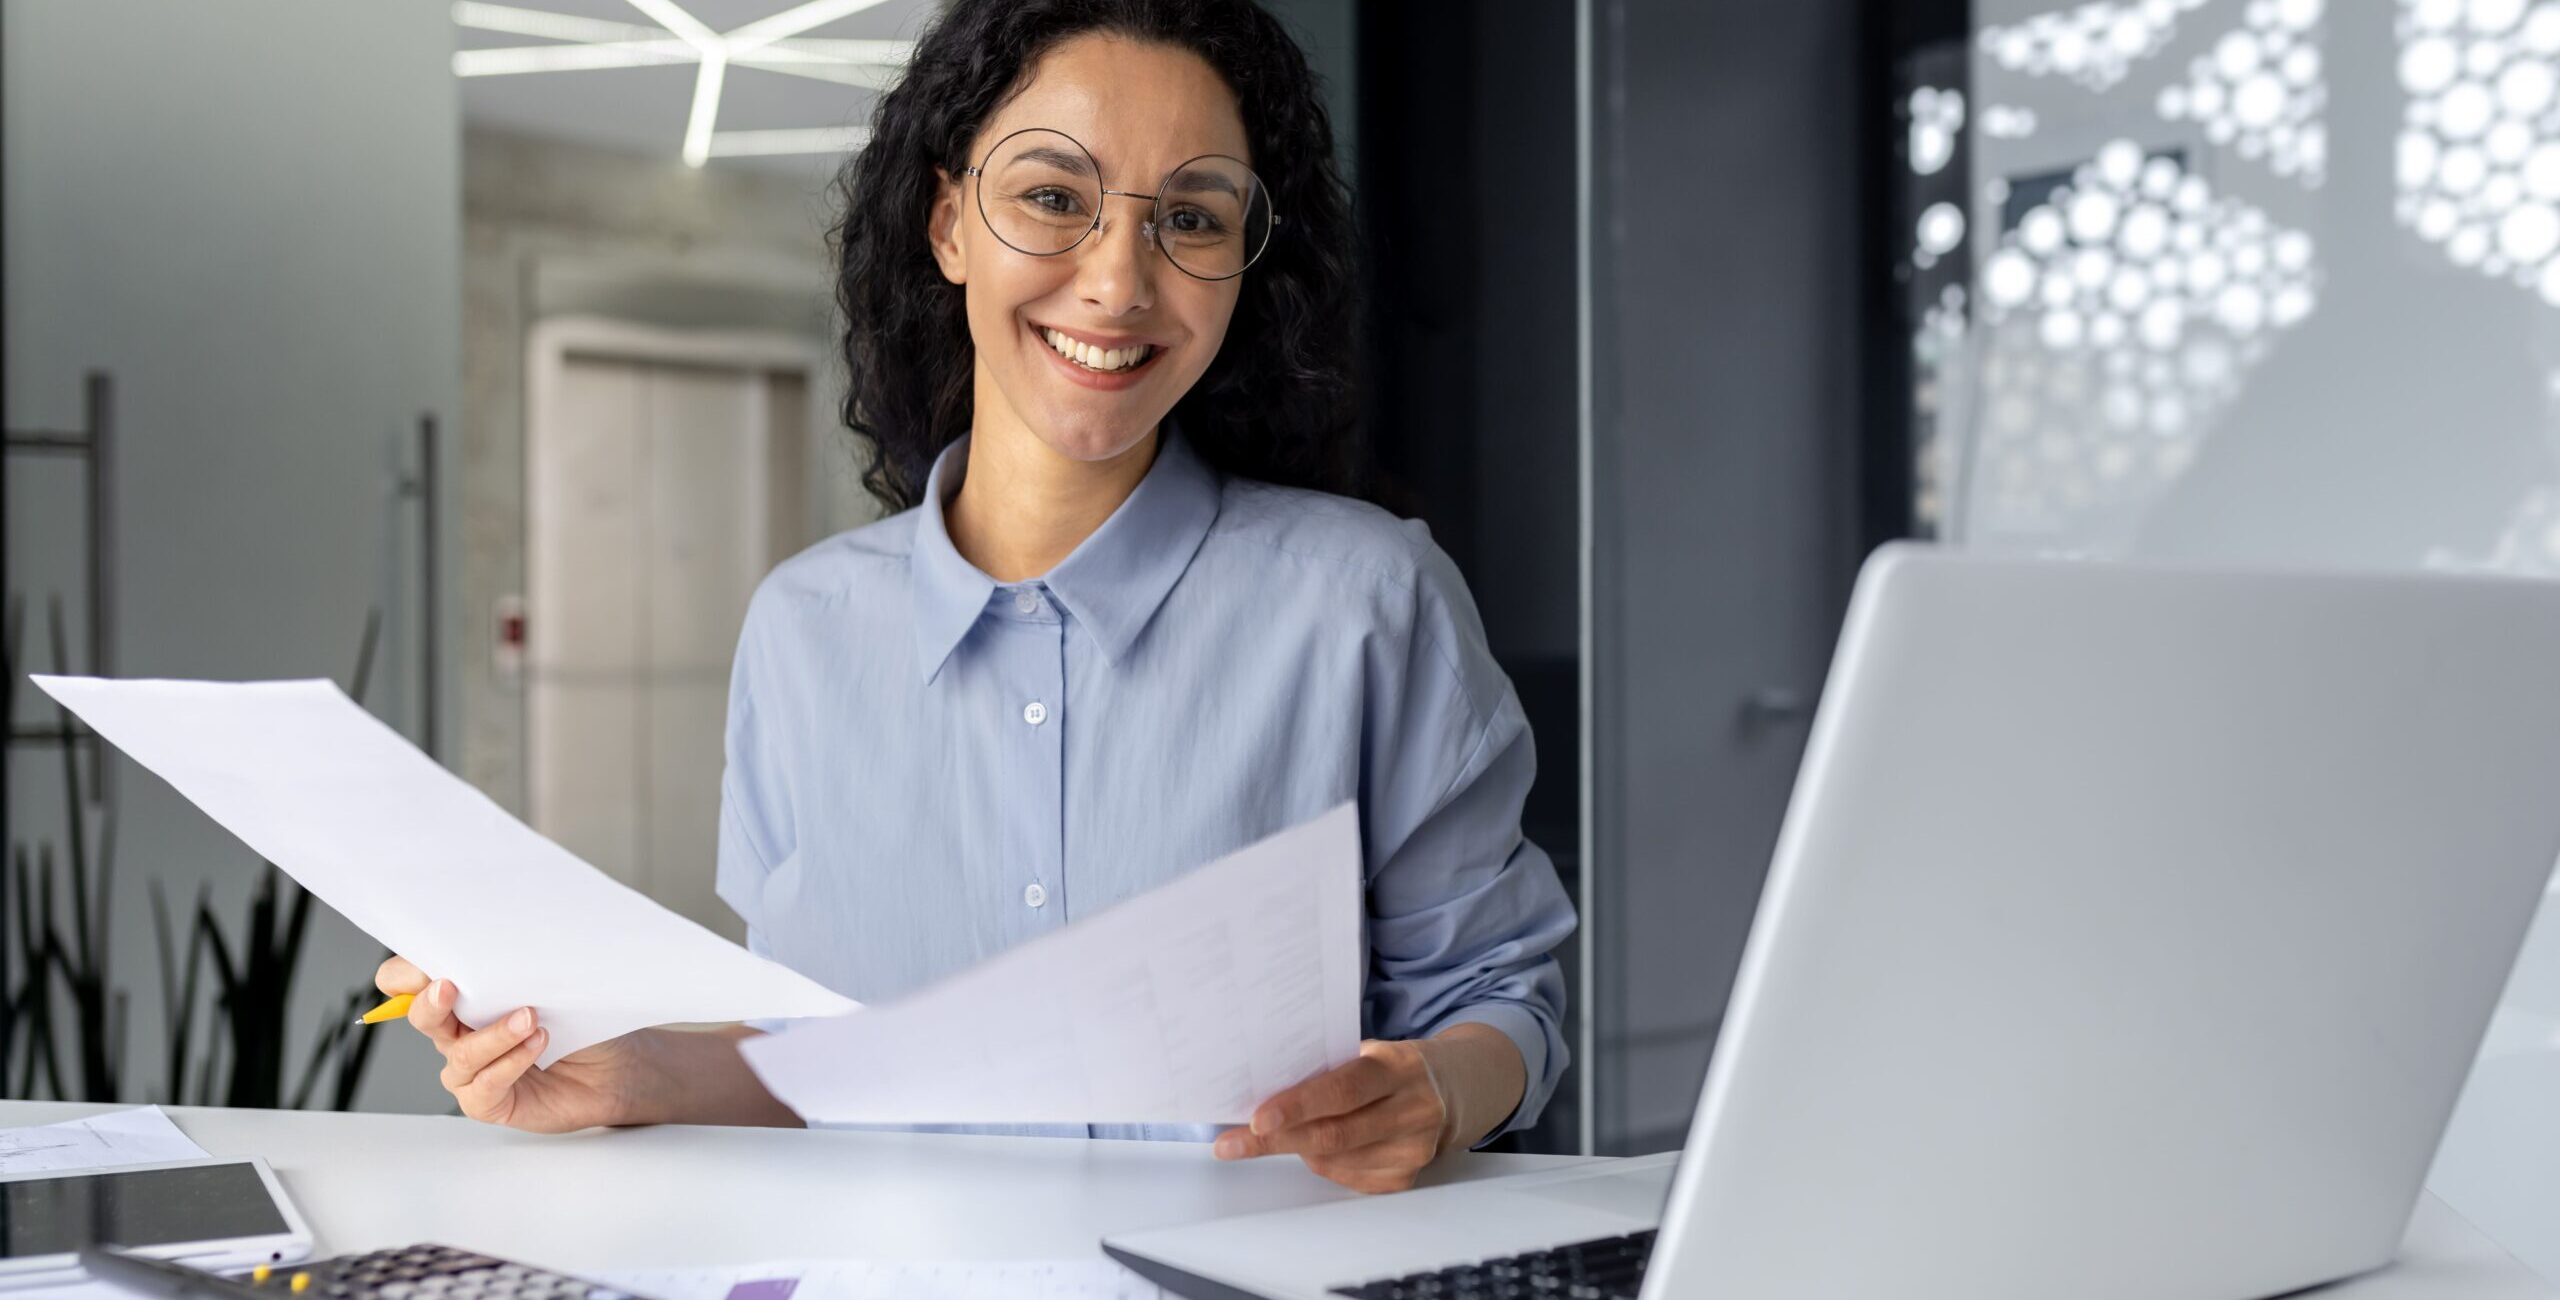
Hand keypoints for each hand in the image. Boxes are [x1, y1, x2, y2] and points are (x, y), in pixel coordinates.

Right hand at [374, 955, 641, 1132]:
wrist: (614, 1065)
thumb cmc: (580, 1019)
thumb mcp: (549, 983)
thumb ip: (516, 969)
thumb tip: (497, 944)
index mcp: (462, 997)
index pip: (408, 982)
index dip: (406, 974)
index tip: (425, 963)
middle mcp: (458, 1033)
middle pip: (423, 1017)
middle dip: (431, 1001)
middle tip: (450, 987)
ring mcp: (471, 1070)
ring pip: (459, 1054)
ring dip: (492, 1034)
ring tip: (529, 1018)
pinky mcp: (489, 1102)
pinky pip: (484, 1086)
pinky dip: (509, 1063)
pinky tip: (536, 1045)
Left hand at [1213, 1039, 1453, 1192]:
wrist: (1454, 1090)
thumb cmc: (1394, 1067)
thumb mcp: (1371, 1052)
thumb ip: (1330, 1069)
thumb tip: (1267, 1089)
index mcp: (1397, 1068)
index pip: (1342, 1091)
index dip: (1297, 1106)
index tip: (1255, 1119)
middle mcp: (1411, 1110)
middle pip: (1333, 1135)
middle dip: (1275, 1141)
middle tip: (1231, 1144)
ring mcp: (1412, 1149)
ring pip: (1334, 1160)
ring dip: (1295, 1150)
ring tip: (1271, 1136)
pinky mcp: (1405, 1178)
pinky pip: (1345, 1178)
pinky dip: (1321, 1163)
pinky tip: (1316, 1148)